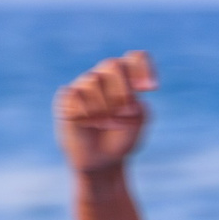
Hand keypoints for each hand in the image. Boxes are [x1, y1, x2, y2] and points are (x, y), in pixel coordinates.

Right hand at [55, 50, 156, 173]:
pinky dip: (87, 111)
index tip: (152, 88)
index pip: (136, 58)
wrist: (102, 161)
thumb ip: (140, 106)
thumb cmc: (121, 138)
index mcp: (125, 78)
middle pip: (113, 65)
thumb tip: (130, 99)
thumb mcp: (138, 123)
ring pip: (94, 81)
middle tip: (125, 112)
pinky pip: (76, 94)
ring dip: (105, 106)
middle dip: (122, 91)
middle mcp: (103, 77)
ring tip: (105, 123)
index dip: (144, 68)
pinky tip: (88, 122)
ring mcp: (83, 85)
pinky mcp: (66, 97)